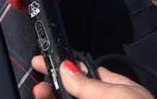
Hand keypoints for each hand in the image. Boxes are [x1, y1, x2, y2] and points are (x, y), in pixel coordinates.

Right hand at [31, 56, 152, 98]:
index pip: (84, 73)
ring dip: (51, 98)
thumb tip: (66, 67)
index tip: (42, 62)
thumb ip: (88, 84)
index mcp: (115, 89)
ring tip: (41, 94)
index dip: (63, 67)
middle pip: (71, 93)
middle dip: (53, 88)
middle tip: (40, 89)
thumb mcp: (116, 95)